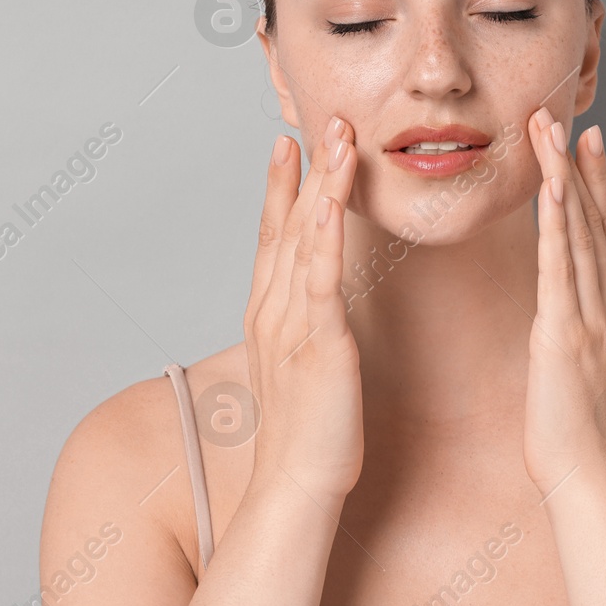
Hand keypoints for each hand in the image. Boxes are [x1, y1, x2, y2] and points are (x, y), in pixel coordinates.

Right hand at [243, 115, 364, 502]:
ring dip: (319, 185)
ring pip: (304, 240)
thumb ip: (304, 332)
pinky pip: (318, 281)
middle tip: (320, 118)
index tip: (288, 142)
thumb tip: (313, 313)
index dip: (281, 187)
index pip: (275, 236)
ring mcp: (290, 324)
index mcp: (271, 313)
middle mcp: (273, 310)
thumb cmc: (309, 436)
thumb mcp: (303, 369)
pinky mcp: (316, 345)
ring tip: (334, 137)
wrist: (297, 487)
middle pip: (288, 224)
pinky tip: (327, 202)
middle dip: (305, 169)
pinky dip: (320, 238)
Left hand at [522, 108, 605, 495]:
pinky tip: (552, 188)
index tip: (588, 141)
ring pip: (579, 232)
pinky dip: (558, 223)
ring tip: (549, 131)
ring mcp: (591, 316)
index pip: (604, 232)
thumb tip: (563, 320)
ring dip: (563, 176)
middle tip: (564, 115)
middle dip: (577, 165)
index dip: (597, 183)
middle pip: (594, 220)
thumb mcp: (578, 369)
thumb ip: (574, 334)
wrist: (586, 475)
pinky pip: (561, 267)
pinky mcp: (565, 332)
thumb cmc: (576, 433)